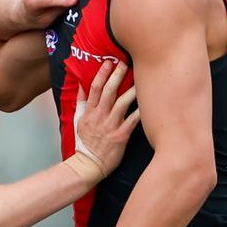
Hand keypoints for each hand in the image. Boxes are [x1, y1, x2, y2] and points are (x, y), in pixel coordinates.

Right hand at [69, 60, 139, 181]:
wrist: (88, 164)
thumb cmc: (85, 143)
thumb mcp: (78, 120)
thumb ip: (81, 102)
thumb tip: (81, 85)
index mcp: (89, 112)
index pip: (95, 88)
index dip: (101, 74)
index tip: (108, 62)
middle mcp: (99, 116)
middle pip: (108, 91)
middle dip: (117, 76)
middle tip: (125, 63)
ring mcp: (110, 126)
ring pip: (121, 103)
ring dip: (131, 90)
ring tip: (140, 79)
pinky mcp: (120, 136)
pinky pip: (132, 121)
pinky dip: (140, 112)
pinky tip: (148, 103)